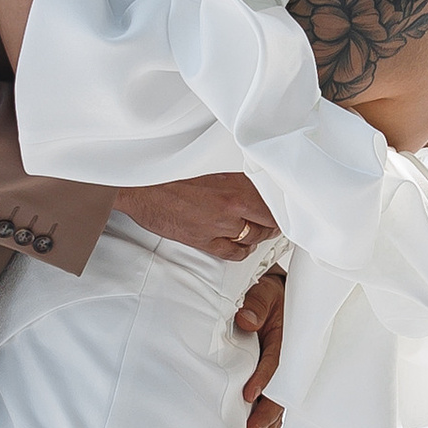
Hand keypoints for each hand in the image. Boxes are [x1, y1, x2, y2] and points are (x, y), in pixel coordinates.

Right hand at [114, 171, 276, 261]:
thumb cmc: (171, 181)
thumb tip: (256, 193)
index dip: (281, 209)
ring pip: (254, 238)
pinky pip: (235, 253)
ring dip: (257, 238)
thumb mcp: (210, 175)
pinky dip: (241, 251)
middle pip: (269, 222)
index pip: (273, 201)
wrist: (143, 191)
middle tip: (274, 225)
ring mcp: (220, 225)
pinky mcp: (206, 241)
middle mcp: (231, 204)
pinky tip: (240, 246)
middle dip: (273, 224)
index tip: (284, 211)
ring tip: (256, 234)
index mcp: (234, 183)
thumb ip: (235, 185)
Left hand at [235, 262, 284, 427]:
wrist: (286, 297)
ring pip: (279, 410)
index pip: (277, 365)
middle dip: (265, 420)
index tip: (249, 396)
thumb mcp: (264, 292)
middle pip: (280, 397)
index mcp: (289, 342)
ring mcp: (287, 377)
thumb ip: (255, 304)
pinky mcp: (281, 384)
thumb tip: (244, 320)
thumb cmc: (271, 295)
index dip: (264, 381)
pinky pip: (276, 409)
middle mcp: (291, 365)